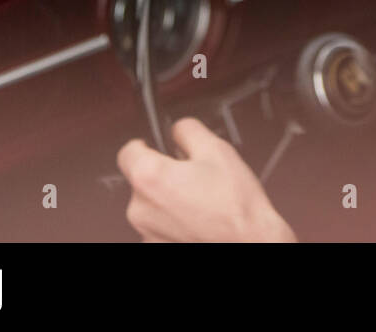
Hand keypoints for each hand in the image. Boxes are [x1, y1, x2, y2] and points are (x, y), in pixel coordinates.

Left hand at [117, 117, 296, 241]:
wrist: (248, 243)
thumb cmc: (234, 206)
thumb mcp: (217, 149)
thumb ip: (188, 130)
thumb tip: (177, 129)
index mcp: (149, 176)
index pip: (128, 151)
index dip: (145, 144)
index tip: (154, 145)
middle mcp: (139, 207)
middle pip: (143, 179)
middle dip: (165, 173)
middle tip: (195, 174)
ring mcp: (146, 231)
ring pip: (152, 203)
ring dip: (171, 198)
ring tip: (203, 199)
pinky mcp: (156, 245)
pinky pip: (160, 224)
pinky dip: (175, 219)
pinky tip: (200, 217)